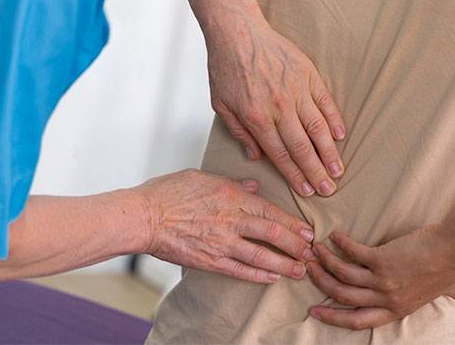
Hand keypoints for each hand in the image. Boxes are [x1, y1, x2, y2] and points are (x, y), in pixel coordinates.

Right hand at [134, 169, 317, 282]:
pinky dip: (258, 274)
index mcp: (232, 196)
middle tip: (312, 252)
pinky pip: (239, 270)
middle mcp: (231, 220)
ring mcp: (221, 242)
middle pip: (272, 234)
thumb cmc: (169, 192)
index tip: (308, 231)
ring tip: (300, 270)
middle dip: (296, 245)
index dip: (292, 223)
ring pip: (261, 255)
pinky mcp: (209, 260)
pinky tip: (272, 277)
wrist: (142, 217)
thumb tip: (254, 185)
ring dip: (284, 264)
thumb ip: (233, 182)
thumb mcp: (204, 177)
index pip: (271, 211)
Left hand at [206, 17, 346, 197]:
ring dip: (330, 152)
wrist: (238, 32)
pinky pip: (325, 102)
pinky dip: (334, 120)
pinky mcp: (308, 75)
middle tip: (328, 190)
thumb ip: (239, 132)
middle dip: (317, 172)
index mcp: (256, 117)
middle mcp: (279, 107)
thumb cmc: (227, 67)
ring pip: (318, 128)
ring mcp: (296, 90)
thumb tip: (257, 156)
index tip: (306, 190)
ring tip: (339, 170)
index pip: (280, 154)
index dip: (295, 175)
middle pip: (302, 147)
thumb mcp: (221, 104)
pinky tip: (340, 136)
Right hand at [305, 226, 454, 329]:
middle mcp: (387, 298)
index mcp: (398, 309)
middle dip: (322, 286)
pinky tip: (334, 235)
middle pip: (343, 298)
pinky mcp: (383, 259)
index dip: (334, 317)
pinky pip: (354, 253)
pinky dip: (341, 244)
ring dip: (325, 263)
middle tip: (307, 272)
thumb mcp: (453, 293)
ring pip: (343, 276)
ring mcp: (383, 280)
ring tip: (314, 251)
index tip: (316, 312)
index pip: (358, 321)